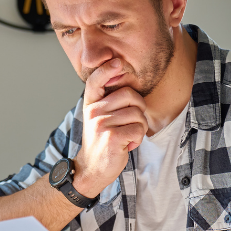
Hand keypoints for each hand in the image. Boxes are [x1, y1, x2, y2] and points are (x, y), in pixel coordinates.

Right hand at [74, 59, 147, 197]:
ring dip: (139, 128)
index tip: (116, 62)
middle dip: (139, 110)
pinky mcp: (111, 137)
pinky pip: (139, 129)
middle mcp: (94, 111)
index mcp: (91, 104)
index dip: (107, 69)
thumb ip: (108, 101)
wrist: (92, 168)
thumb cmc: (101, 140)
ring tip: (126, 136)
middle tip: (129, 124)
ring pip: (138, 114)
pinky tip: (126, 145)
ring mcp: (101, 124)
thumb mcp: (99, 117)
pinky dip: (138, 139)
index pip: (96, 80)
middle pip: (130, 95)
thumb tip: (123, 79)